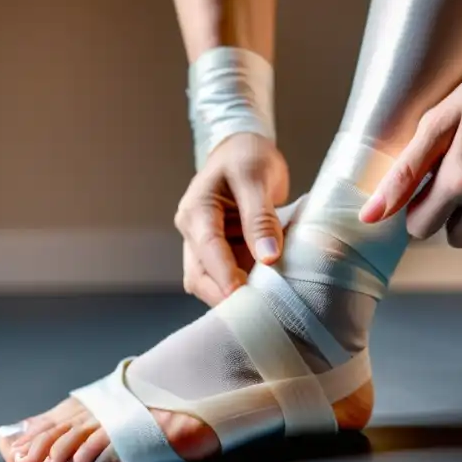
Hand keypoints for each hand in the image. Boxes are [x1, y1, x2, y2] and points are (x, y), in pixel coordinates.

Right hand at [175, 133, 289, 305]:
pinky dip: (245, 289)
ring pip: (211, 285)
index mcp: (196, 211)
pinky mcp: (223, 256)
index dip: (224, 274)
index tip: (243, 294)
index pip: (206, 249)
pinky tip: (268, 295)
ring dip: (234, 297)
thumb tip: (268, 255)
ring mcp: (207, 248)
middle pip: (199, 277)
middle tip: (257, 310)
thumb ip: (260, 217)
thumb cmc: (246, 158)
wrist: (243, 152)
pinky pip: (229, 280)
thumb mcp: (255, 177)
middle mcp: (194, 234)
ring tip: (266, 305)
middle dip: (224, 296)